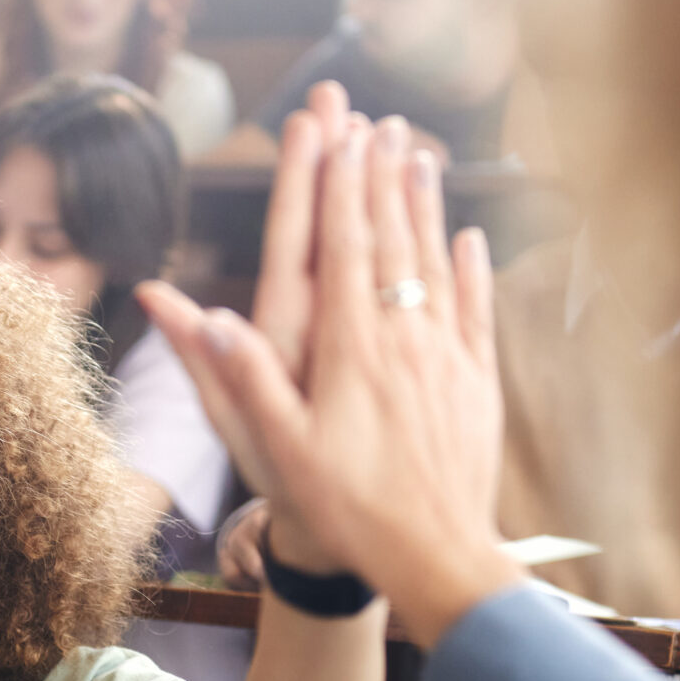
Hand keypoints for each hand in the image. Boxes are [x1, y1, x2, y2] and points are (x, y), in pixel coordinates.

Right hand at [139, 112, 519, 646]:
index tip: (335, 132)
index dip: (337, 186)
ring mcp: (447, 360)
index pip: (343, 249)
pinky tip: (467, 238)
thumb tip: (201, 314)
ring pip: (435, 265)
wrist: (437, 561)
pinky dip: (470, 269)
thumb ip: (244, 379)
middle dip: (379, 176)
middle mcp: (403, 341)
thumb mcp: (279, 450)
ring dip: (424, 206)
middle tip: (375, 119)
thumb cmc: (348, 511)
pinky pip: (474, 313)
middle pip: (391, 241)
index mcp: (351, 351)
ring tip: (417, 154)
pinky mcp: (478, 386)